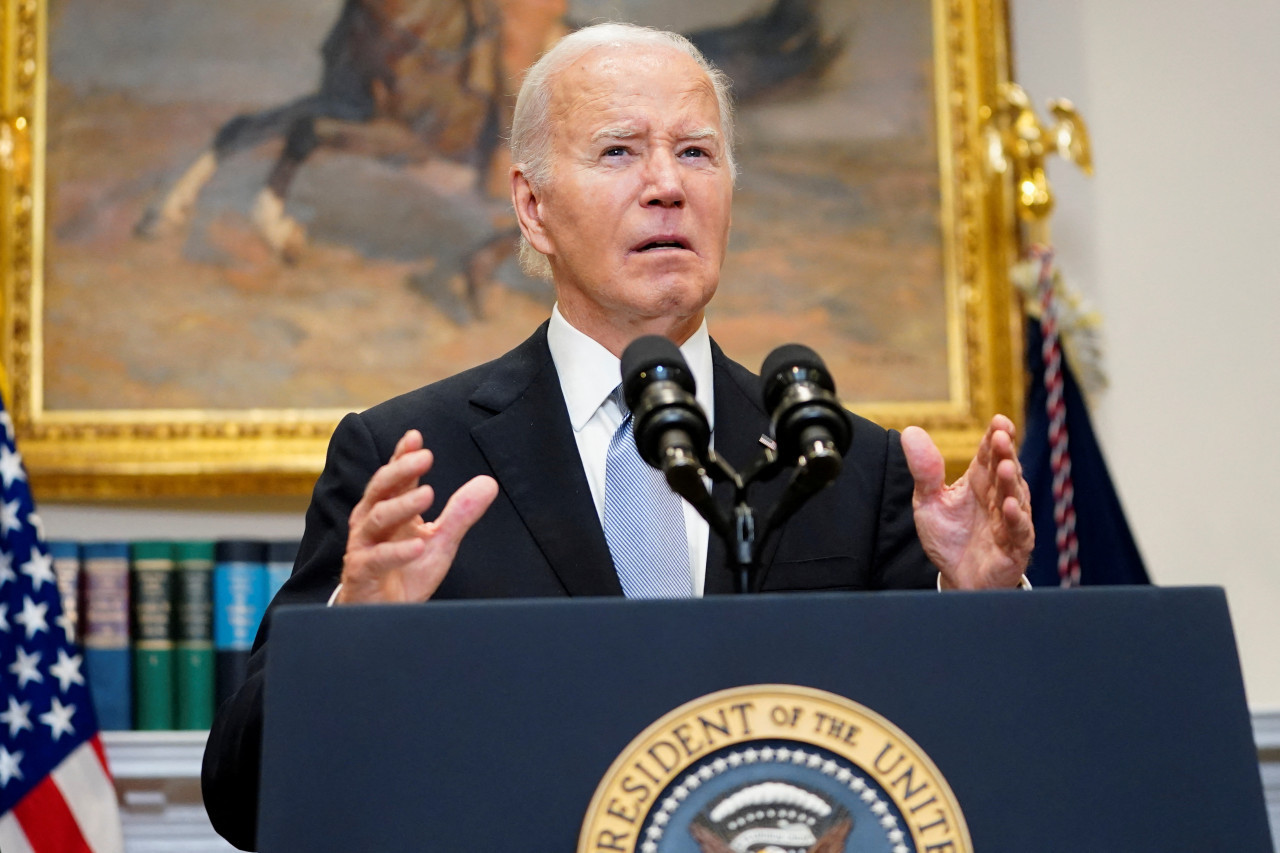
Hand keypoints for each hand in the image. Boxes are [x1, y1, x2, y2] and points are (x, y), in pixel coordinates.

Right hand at [336, 429, 498, 603]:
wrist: (383, 615)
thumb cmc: (405, 573)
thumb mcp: (440, 541)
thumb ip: (461, 513)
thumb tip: (488, 483)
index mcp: (389, 509)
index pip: (394, 477)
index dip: (402, 456)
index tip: (416, 437)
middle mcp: (371, 522)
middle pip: (381, 488)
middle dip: (401, 470)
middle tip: (425, 457)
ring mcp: (364, 546)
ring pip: (377, 518)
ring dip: (402, 504)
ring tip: (428, 494)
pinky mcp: (362, 572)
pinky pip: (378, 558)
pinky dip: (399, 551)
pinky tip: (419, 546)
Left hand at [901, 415, 1032, 589]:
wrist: (956, 577)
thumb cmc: (948, 536)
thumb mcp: (928, 501)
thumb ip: (924, 470)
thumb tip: (910, 431)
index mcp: (979, 481)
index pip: (988, 454)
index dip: (994, 437)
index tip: (998, 421)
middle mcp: (998, 496)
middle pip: (1004, 469)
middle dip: (1005, 452)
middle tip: (1002, 436)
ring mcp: (1010, 519)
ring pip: (1015, 496)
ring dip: (1010, 481)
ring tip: (1005, 467)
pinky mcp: (1015, 545)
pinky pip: (1018, 529)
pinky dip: (1015, 518)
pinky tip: (1010, 506)